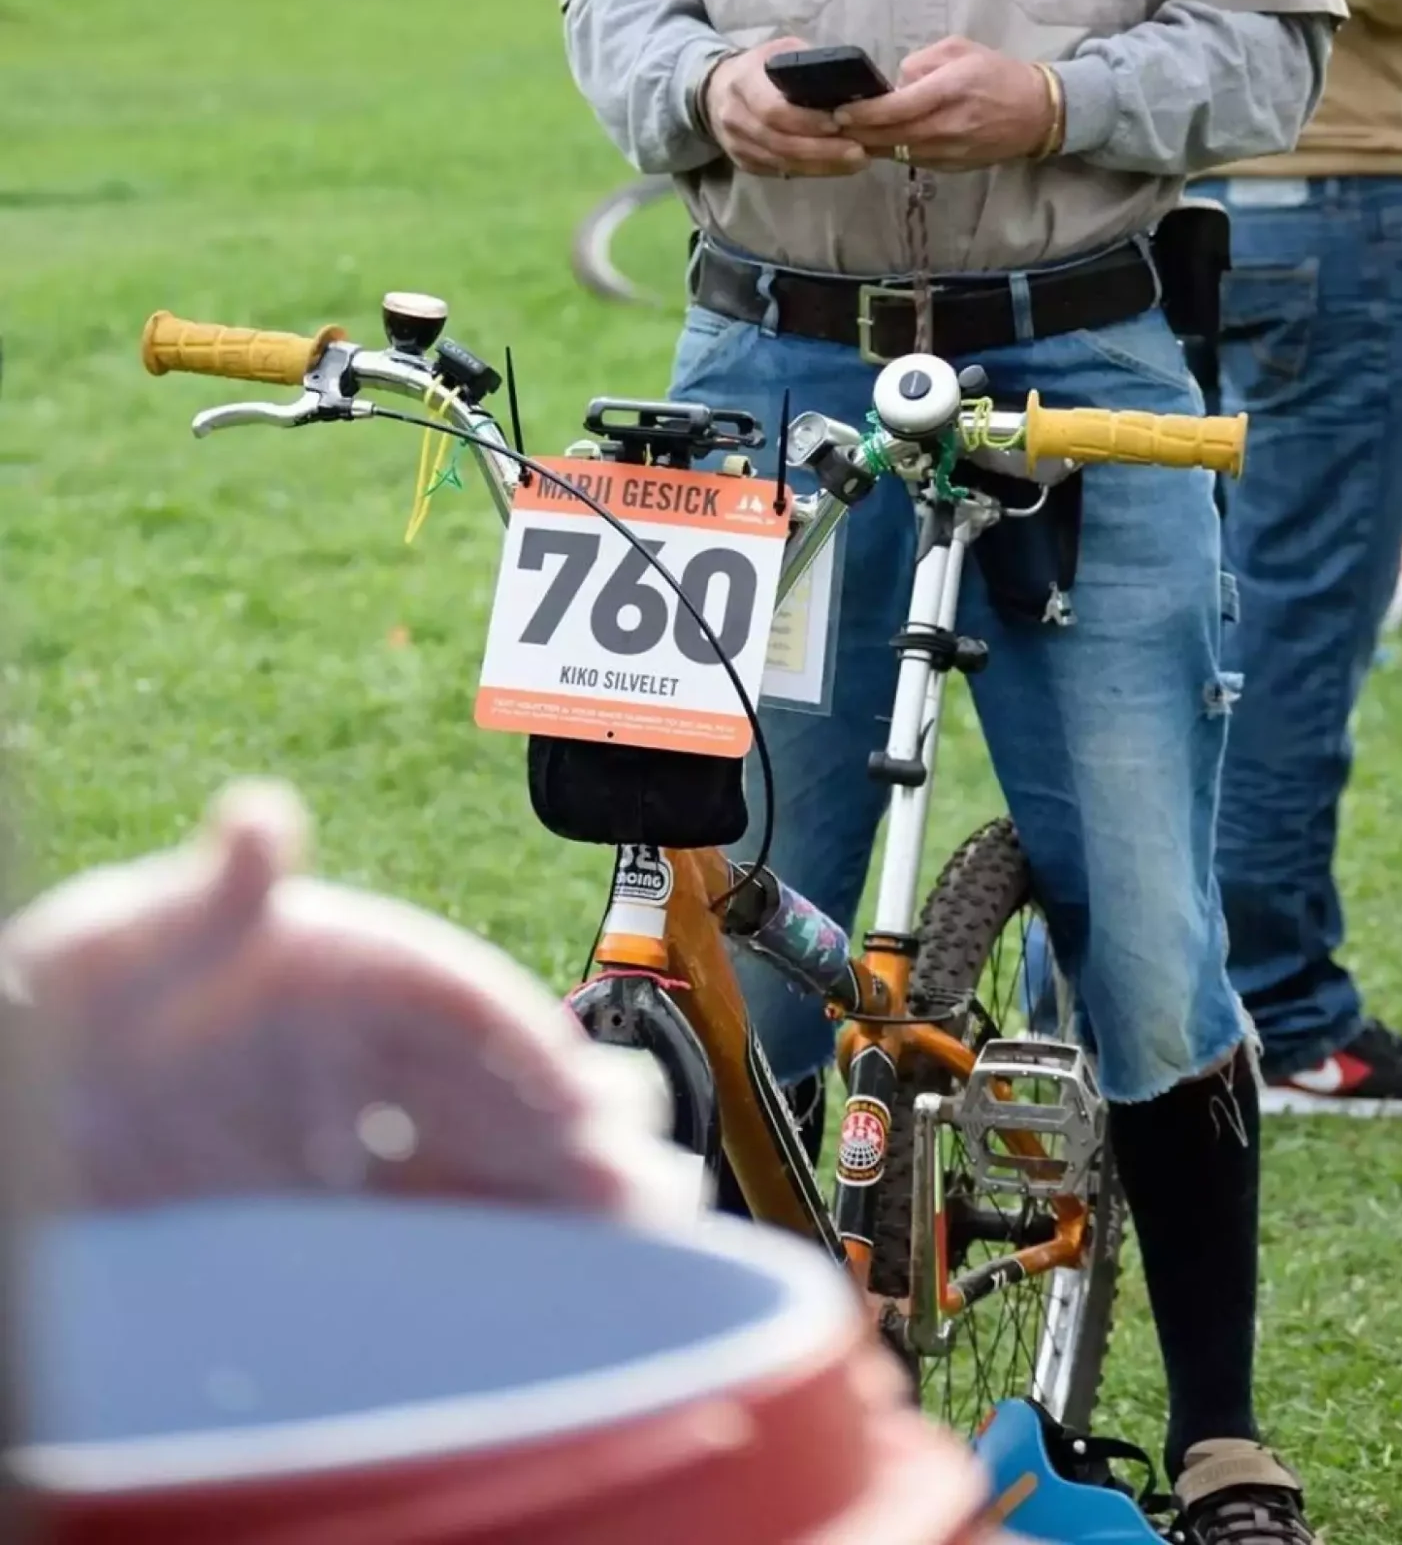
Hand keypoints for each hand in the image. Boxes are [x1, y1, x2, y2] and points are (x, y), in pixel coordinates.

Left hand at [0, 780, 694, 1220]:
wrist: (19, 1109)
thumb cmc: (53, 1009)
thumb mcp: (114, 948)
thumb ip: (202, 898)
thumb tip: (262, 819)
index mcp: (329, 965)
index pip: (448, 996)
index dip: (519, 1038)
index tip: (577, 1090)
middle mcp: (355, 1049)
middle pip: (492, 1079)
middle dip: (576, 1121)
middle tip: (644, 1172)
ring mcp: (346, 1133)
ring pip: (484, 1154)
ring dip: (564, 1182)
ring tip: (652, 1215)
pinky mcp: (325, 1212)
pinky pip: (436, 1224)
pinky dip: (507, 1239)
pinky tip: (568, 1268)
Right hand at [703, 39, 870, 179]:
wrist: (716, 92)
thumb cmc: (760, 68)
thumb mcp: (781, 51)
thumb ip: (807, 65)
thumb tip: (852, 81)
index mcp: (743, 82)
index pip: (772, 109)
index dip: (805, 120)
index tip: (839, 123)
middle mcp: (734, 117)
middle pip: (779, 142)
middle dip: (822, 149)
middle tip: (860, 150)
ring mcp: (737, 145)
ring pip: (782, 162)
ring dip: (822, 164)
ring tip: (858, 160)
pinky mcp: (745, 163)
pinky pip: (781, 171)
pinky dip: (813, 171)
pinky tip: (839, 166)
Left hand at [834, 37, 1053, 169]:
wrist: (1038, 112)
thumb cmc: (996, 74)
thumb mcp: (960, 50)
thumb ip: (922, 61)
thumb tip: (893, 83)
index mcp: (952, 89)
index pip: (900, 107)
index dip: (867, 113)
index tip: (840, 111)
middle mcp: (951, 124)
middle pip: (893, 136)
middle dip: (858, 132)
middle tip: (831, 126)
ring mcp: (953, 150)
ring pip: (900, 152)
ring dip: (870, 145)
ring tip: (845, 135)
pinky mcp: (954, 166)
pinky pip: (914, 160)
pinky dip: (893, 152)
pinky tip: (876, 143)